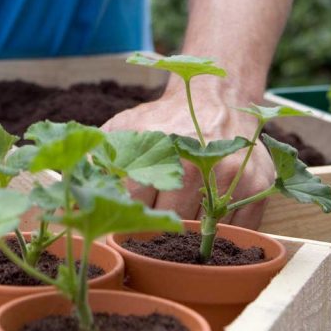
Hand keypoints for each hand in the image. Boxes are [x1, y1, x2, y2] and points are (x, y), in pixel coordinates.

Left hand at [101, 83, 274, 228]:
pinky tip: (207, 217)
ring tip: (178, 218)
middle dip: (155, 225)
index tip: (121, 219)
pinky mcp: (259, 186)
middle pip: (168, 221)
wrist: (217, 97)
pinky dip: (221, 232)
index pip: (134, 204)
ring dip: (188, 232)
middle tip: (150, 222)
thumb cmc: (162, 120)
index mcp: (160, 152)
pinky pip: (237, 231)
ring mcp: (231, 177)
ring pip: (201, 231)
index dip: (125, 215)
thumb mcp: (123, 128)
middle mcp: (197, 165)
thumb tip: (71, 187)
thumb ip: (96, 158)